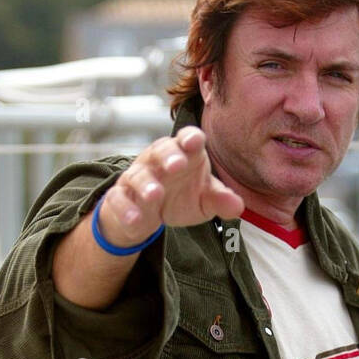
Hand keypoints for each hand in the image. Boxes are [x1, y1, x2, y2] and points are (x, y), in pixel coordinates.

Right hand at [99, 127, 243, 246]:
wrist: (147, 215)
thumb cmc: (181, 197)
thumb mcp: (204, 201)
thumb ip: (220, 200)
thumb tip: (238, 206)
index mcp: (183, 154)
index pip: (187, 139)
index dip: (190, 138)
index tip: (195, 142)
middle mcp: (157, 160)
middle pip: (160, 151)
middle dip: (168, 156)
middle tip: (177, 165)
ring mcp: (137, 177)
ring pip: (138, 175)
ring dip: (146, 184)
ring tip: (155, 195)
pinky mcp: (120, 197)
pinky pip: (119, 199)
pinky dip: (126, 209)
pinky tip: (136, 220)